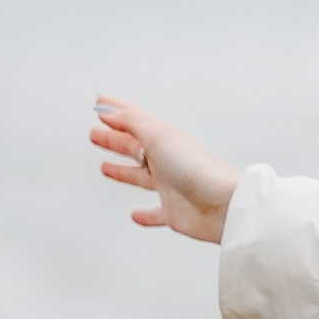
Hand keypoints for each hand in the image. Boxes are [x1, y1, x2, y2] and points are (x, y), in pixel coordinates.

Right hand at [91, 96, 239, 243]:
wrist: (222, 205)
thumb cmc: (196, 168)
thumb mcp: (159, 136)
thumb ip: (132, 121)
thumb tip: (108, 109)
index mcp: (165, 140)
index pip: (136, 120)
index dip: (116, 111)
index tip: (99, 103)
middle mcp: (167, 161)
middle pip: (134, 147)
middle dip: (114, 140)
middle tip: (95, 133)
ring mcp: (171, 187)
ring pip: (140, 177)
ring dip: (123, 172)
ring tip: (105, 167)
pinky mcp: (174, 212)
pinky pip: (155, 214)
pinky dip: (143, 215)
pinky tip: (134, 215)